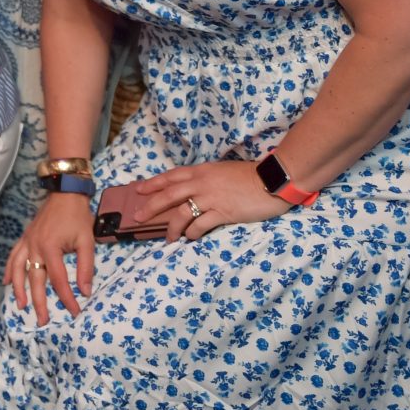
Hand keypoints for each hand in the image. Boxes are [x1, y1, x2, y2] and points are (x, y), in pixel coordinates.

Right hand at [6, 192, 95, 326]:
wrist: (65, 192)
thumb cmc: (77, 216)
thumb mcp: (87, 241)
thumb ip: (86, 267)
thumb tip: (86, 291)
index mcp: (51, 248)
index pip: (59, 280)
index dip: (67, 298)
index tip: (75, 311)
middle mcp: (35, 247)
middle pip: (35, 280)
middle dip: (39, 302)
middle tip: (43, 321)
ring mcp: (27, 242)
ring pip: (18, 270)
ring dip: (19, 289)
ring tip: (22, 306)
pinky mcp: (25, 238)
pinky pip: (13, 256)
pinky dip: (9, 270)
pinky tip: (6, 282)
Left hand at [134, 160, 289, 239]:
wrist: (272, 179)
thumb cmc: (250, 176)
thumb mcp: (222, 172)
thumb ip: (207, 180)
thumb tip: (194, 190)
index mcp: (201, 171)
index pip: (170, 177)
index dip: (153, 183)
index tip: (138, 190)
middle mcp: (202, 183)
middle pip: (168, 194)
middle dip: (151, 206)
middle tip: (138, 217)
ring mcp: (211, 198)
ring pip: (181, 213)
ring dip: (171, 227)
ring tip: (168, 238)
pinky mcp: (223, 212)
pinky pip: (200, 224)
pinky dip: (192, 233)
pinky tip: (191, 237)